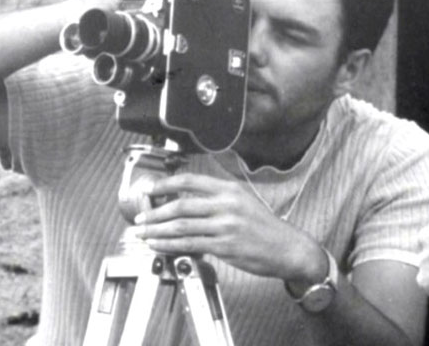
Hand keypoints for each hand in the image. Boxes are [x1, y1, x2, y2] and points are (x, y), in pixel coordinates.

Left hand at [134, 173, 325, 282]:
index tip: (149, 189)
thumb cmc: (265, 226)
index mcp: (229, 190)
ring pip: (182, 226)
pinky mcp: (225, 247)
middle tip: (140, 218)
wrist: (288, 248)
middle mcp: (226, 205)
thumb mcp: (243, 201)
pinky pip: (190, 245)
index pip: (190, 181)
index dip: (165, 184)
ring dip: (157, 230)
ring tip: (143, 233)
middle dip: (155, 212)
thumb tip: (186, 199)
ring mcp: (226, 226)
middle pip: (181, 205)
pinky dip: (170, 245)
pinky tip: (159, 245)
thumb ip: (216, 198)